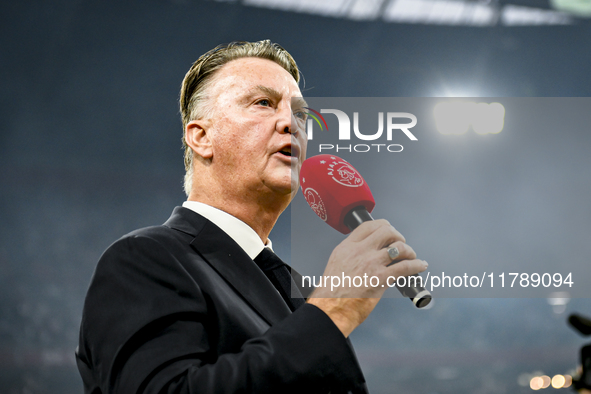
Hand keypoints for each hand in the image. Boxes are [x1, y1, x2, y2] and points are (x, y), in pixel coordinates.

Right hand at [306, 219, 427, 336]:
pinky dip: (417, 265)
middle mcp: (359, 251)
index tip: (389, 231)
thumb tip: (368, 253)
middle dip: (398, 236)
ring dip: (409, 251)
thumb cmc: (331, 293)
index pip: (369, 226)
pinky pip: (405, 267)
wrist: (329, 309)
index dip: (383, 225)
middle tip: (401, 244)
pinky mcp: (380, 279)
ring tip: (411, 257)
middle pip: (386, 231)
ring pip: (399, 247)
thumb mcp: (337, 264)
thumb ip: (352, 255)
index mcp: (347, 247)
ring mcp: (370, 264)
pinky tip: (420, 266)